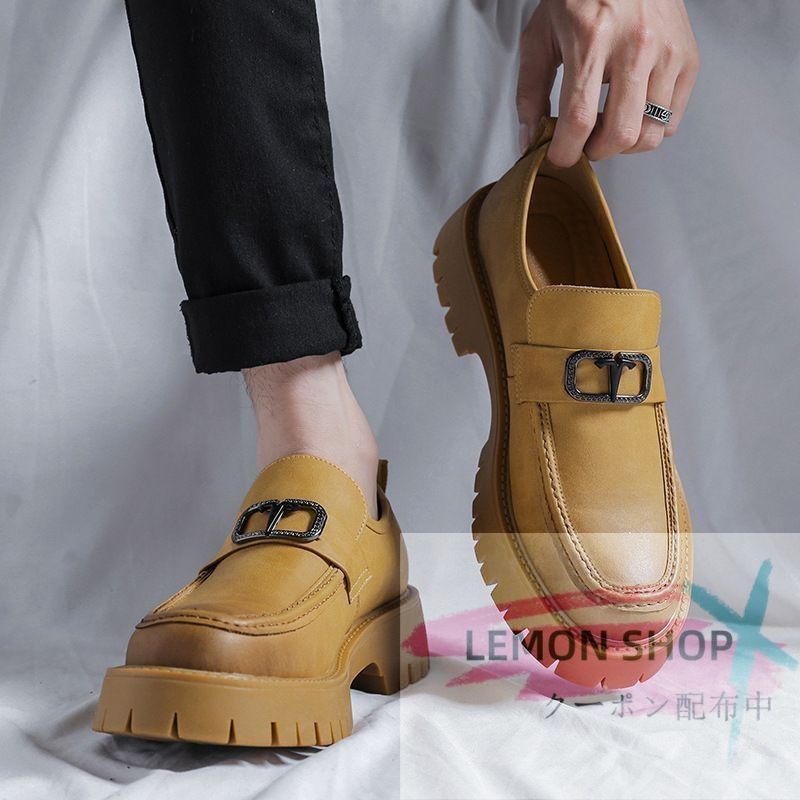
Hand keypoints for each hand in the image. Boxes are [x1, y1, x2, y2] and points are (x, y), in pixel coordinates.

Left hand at [516, 0, 699, 165]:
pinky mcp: (689, 58)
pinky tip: (631, 110)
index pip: (579, 118)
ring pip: (650, 134)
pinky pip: (671, 119)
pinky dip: (649, 127)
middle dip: (596, 152)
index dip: (566, 152)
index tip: (559, 159)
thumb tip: (529, 140)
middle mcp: (636, 45)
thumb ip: (530, 92)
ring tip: (607, 128)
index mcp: (592, 39)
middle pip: (621, 134)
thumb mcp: (540, 38)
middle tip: (583, 144)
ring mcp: (668, 52)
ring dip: (623, 145)